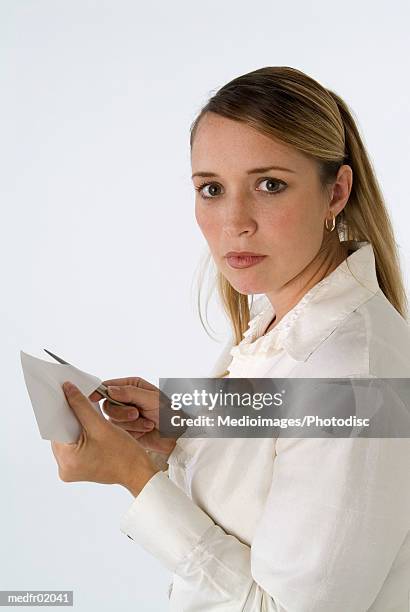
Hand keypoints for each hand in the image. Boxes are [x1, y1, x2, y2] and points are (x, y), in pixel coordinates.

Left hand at [51, 381, 158, 495]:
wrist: (138, 471)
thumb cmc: (123, 454)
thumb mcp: (100, 425)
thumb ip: (81, 405)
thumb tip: (67, 389)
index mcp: (66, 460)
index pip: (56, 428)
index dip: (62, 411)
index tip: (67, 397)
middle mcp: (64, 468)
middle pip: (61, 433)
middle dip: (71, 419)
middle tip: (81, 405)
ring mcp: (70, 470)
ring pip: (68, 439)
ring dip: (77, 427)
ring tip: (90, 420)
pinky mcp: (78, 469)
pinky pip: (74, 447)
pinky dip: (81, 436)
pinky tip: (92, 430)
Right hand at [89, 377, 176, 456]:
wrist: (178, 434)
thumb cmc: (170, 412)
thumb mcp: (152, 398)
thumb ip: (130, 393)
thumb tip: (110, 390)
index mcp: (132, 386)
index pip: (109, 386)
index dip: (99, 392)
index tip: (94, 397)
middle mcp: (126, 400)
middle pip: (107, 405)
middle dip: (122, 412)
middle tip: (135, 413)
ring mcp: (125, 416)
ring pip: (113, 420)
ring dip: (132, 423)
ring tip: (147, 422)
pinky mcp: (126, 430)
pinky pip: (119, 431)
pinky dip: (134, 431)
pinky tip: (146, 429)